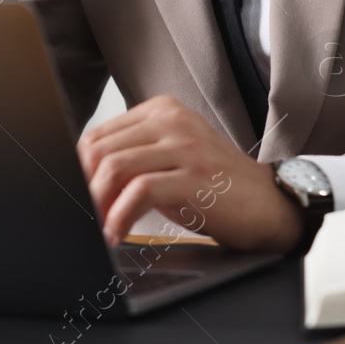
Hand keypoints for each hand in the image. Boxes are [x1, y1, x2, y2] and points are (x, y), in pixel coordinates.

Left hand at [77, 95, 301, 252]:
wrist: (269, 204)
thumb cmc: (216, 186)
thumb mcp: (171, 159)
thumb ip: (134, 157)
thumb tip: (84, 179)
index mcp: (161, 110)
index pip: (97, 135)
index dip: (78, 170)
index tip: (74, 197)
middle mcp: (171, 120)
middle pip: (100, 150)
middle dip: (83, 188)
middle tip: (81, 216)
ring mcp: (185, 146)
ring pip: (115, 167)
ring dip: (97, 203)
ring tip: (98, 226)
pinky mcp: (194, 175)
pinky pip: (139, 191)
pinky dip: (120, 216)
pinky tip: (118, 233)